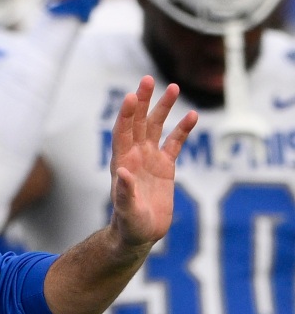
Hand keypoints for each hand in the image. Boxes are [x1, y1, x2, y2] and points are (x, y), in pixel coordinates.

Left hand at [107, 76, 197, 250]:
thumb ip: (125, 192)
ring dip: (163, 108)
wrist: (139, 234)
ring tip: (173, 87)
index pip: (123, 132)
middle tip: (148, 79)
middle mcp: (134, 156)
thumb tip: (122, 172)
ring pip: (156, 127)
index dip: (127, 114)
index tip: (133, 96)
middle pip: (138, 122)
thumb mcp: (127, 211)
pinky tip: (192, 115)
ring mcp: (149, 159)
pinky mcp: (165, 167)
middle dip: (143, 102)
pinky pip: (174, 143)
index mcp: (122, 162)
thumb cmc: (129, 224)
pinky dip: (182, 130)